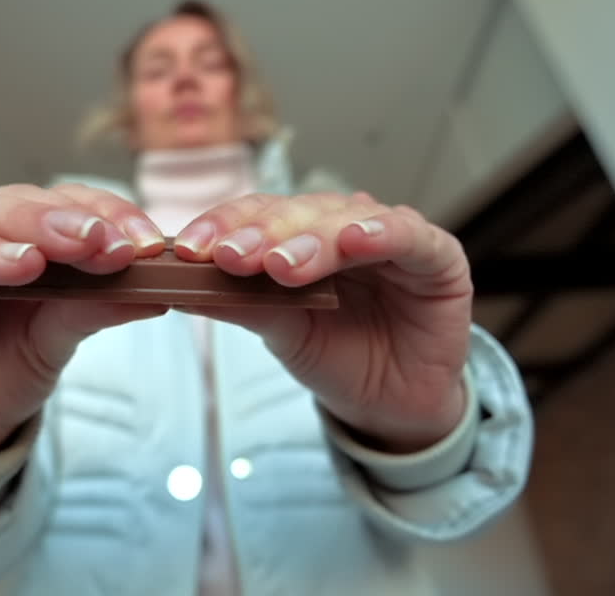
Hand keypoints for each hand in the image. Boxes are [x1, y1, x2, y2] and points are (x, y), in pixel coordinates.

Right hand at [0, 184, 167, 482]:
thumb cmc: (0, 376)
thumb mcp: (57, 341)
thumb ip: (95, 306)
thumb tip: (159, 289)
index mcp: (19, 236)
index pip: (65, 204)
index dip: (108, 214)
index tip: (149, 242)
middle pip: (21, 201)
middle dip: (71, 217)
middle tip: (111, 240)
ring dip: (28, 226)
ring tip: (71, 248)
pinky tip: (18, 264)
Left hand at [172, 192, 472, 452]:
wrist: (391, 402)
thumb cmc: (336, 353)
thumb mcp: (280, 329)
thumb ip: (240, 301)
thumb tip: (177, 286)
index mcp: (298, 233)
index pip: (255, 215)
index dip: (221, 226)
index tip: (187, 250)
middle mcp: (340, 224)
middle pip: (296, 213)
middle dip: (260, 234)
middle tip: (230, 257)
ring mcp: (389, 234)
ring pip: (345, 220)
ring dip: (310, 239)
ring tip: (280, 264)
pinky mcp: (436, 256)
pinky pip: (409, 236)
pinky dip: (382, 233)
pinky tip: (355, 241)